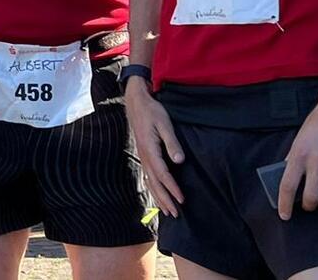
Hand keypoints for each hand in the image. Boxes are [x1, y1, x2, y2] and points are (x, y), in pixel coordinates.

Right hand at [125, 80, 183, 216]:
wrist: (136, 102)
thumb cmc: (152, 111)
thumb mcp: (164, 123)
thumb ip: (172, 142)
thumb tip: (179, 160)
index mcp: (149, 149)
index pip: (162, 174)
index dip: (172, 188)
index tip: (182, 199)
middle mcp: (144, 156)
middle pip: (154, 183)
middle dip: (165, 199)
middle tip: (175, 214)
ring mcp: (142, 156)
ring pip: (149, 182)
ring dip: (158, 197)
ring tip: (167, 211)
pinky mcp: (143, 155)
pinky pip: (147, 176)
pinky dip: (153, 189)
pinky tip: (158, 195)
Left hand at [277, 99, 317, 219]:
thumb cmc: (317, 123)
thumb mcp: (299, 139)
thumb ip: (295, 158)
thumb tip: (289, 179)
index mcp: (299, 154)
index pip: (287, 185)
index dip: (284, 204)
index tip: (284, 215)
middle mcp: (317, 161)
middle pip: (312, 197)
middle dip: (309, 206)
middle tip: (308, 205)